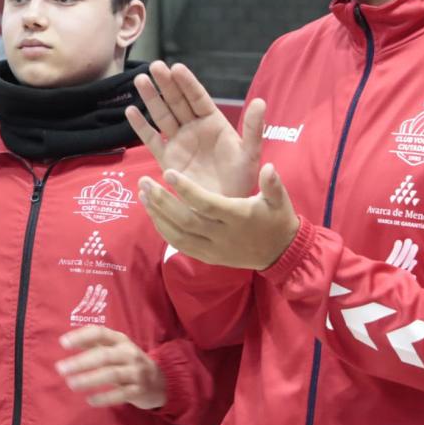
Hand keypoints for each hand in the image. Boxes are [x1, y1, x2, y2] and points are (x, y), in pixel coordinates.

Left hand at [56, 326, 166, 410]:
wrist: (161, 382)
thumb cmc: (129, 363)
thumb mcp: (116, 349)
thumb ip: (94, 344)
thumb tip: (66, 340)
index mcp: (121, 341)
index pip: (100, 333)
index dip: (82, 336)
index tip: (63, 343)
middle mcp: (130, 354)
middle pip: (104, 355)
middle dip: (81, 362)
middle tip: (61, 369)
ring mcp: (136, 372)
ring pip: (111, 374)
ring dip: (90, 379)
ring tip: (71, 384)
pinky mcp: (139, 390)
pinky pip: (120, 394)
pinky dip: (104, 398)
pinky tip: (90, 400)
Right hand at [127, 62, 264, 198]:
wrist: (225, 208)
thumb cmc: (241, 179)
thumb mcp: (250, 153)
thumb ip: (254, 128)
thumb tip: (261, 101)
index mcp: (214, 123)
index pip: (198, 98)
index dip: (187, 83)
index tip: (176, 67)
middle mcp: (194, 129)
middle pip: (177, 102)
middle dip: (166, 84)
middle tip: (155, 65)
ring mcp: (179, 143)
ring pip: (162, 115)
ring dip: (151, 98)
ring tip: (140, 79)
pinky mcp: (168, 160)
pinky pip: (152, 140)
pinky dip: (141, 127)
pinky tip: (131, 111)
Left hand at [140, 162, 301, 271]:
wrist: (280, 254)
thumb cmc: (277, 220)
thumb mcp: (280, 200)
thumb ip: (272, 184)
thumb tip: (268, 167)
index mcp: (238, 217)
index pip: (207, 204)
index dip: (187, 190)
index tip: (168, 173)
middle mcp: (222, 235)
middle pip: (185, 220)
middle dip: (162, 202)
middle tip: (144, 182)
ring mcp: (212, 249)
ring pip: (178, 235)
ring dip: (157, 215)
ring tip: (143, 195)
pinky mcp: (207, 257)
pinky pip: (180, 245)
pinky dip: (164, 230)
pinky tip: (153, 213)